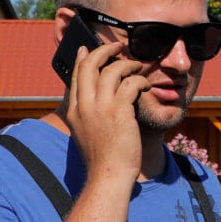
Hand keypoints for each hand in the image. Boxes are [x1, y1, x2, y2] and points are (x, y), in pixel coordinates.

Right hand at [64, 43, 150, 182]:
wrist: (108, 175)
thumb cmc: (102, 159)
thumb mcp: (86, 133)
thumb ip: (88, 114)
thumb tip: (97, 100)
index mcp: (74, 110)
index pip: (76, 76)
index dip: (82, 59)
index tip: (86, 48)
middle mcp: (84, 105)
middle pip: (90, 65)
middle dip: (104, 50)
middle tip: (117, 46)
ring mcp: (100, 107)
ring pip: (112, 70)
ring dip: (127, 64)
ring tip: (137, 66)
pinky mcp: (119, 111)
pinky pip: (131, 83)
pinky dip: (140, 81)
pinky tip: (145, 86)